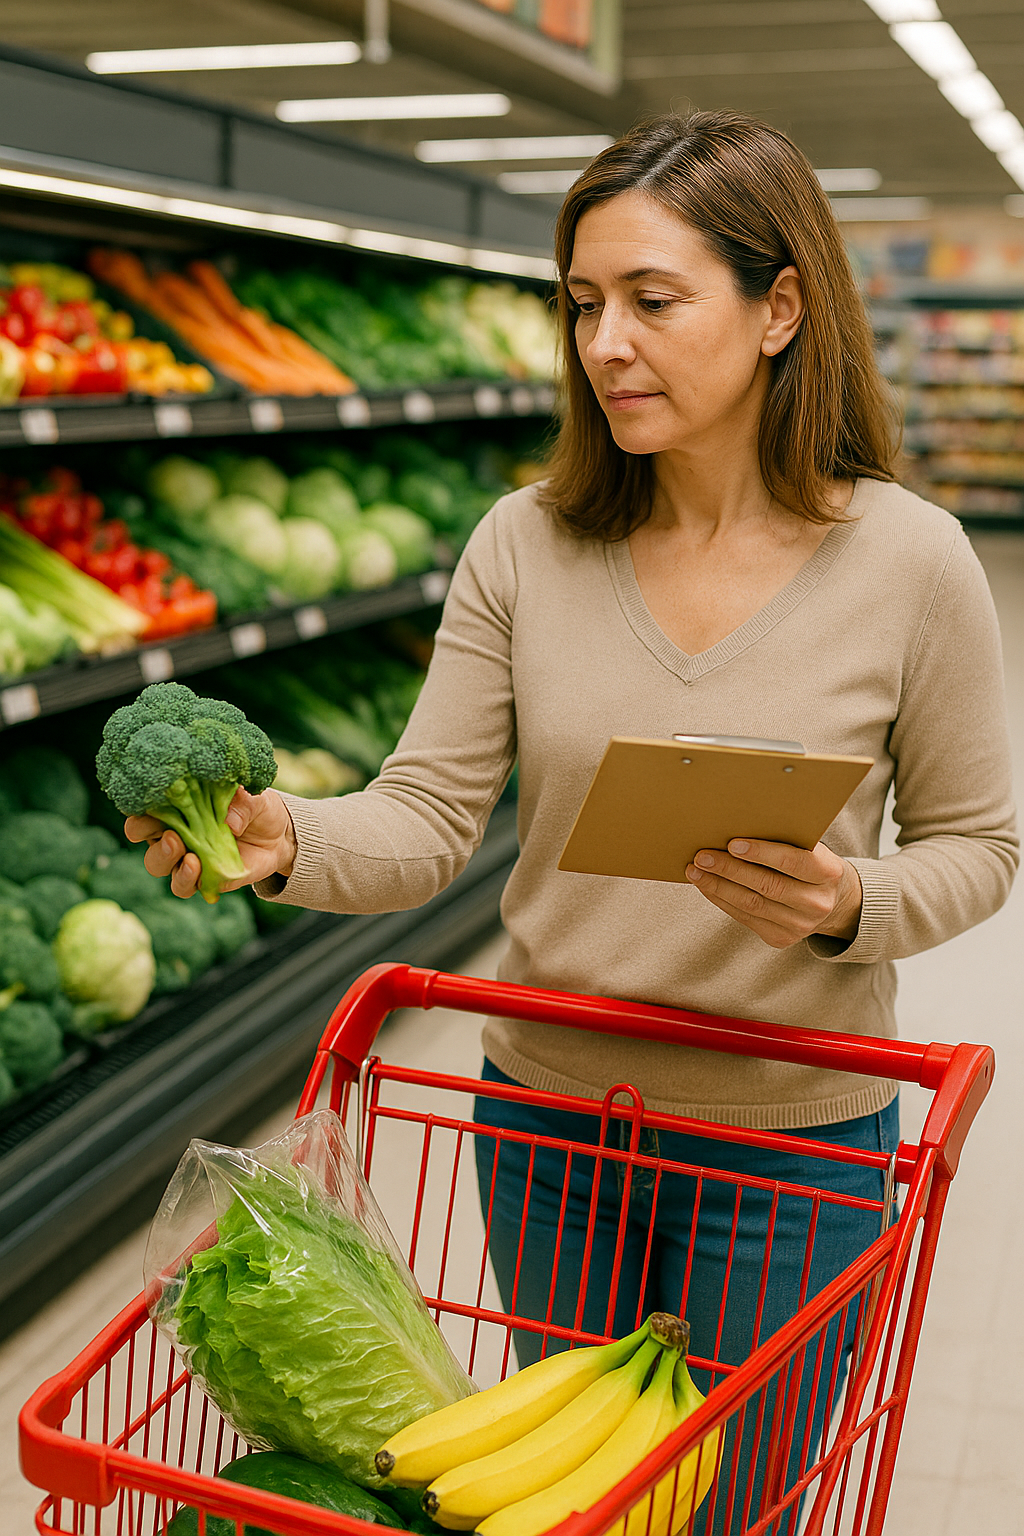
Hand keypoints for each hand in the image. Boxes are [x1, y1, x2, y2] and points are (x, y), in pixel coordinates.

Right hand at [125, 787, 297, 899]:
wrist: (279, 837)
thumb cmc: (257, 808)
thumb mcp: (254, 797)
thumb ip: (242, 802)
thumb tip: (228, 821)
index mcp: (178, 805)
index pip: (147, 806)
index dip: (140, 807)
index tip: (147, 807)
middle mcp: (174, 831)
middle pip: (145, 837)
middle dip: (149, 835)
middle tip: (171, 835)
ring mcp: (184, 857)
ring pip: (158, 865)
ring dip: (165, 860)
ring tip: (187, 855)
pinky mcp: (201, 879)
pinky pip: (183, 885)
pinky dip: (186, 879)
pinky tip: (198, 868)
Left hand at [685, 839, 862, 949]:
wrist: (832, 900)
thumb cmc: (810, 862)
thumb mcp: (810, 847)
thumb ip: (785, 838)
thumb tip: (736, 823)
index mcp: (828, 873)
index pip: (793, 862)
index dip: (762, 853)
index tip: (733, 843)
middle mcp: (817, 903)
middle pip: (767, 885)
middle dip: (730, 870)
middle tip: (702, 856)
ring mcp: (799, 925)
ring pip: (751, 904)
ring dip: (718, 886)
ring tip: (695, 870)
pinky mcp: (781, 938)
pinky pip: (744, 917)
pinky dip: (721, 899)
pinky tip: (705, 885)